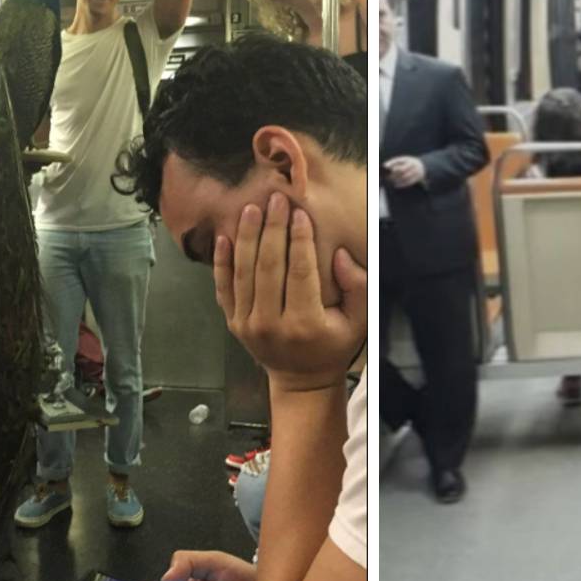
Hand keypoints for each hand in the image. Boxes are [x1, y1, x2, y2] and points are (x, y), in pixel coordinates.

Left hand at [214, 193, 367, 391]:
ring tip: (251, 209)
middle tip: (275, 199)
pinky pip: (224, 287)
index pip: (300, 272)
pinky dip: (222, 261)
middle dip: (272, 229)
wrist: (301, 380)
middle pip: (269, 267)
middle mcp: (272, 324)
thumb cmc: (332, 346)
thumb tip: (339, 255)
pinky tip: (225, 237)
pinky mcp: (233, 322)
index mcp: (305, 323)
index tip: (300, 212)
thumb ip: (358, 288)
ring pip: (244, 272)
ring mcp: (248, 324)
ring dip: (247, 237)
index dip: (300, 240)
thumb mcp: (358, 322)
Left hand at [383, 156, 425, 188]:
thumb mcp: (404, 160)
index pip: (399, 160)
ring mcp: (416, 171)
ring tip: (391, 181)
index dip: (392, 163)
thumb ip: (395, 162)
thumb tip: (385, 166)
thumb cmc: (409, 163)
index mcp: (408, 159)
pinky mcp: (417, 178)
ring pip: (405, 177)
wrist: (423, 166)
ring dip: (397, 180)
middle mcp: (413, 164)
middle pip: (402, 169)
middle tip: (388, 177)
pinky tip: (396, 185)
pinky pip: (409, 182)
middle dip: (394, 174)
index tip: (385, 166)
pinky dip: (402, 184)